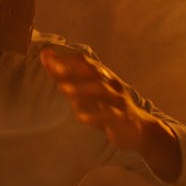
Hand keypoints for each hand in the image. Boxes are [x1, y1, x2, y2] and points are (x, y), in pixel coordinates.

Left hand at [39, 46, 181, 180]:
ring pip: (101, 90)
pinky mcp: (122, 118)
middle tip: (54, 66)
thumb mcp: (87, 92)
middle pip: (93, 72)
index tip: (46, 54)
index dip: (66, 57)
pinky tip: (80, 117)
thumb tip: (46, 58)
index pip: (84, 62)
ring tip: (63, 89)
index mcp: (103, 77)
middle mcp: (111, 84)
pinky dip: (94, 114)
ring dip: (81, 88)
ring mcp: (118, 100)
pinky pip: (109, 114)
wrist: (139, 131)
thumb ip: (68, 77)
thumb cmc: (108, 108)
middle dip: (73, 68)